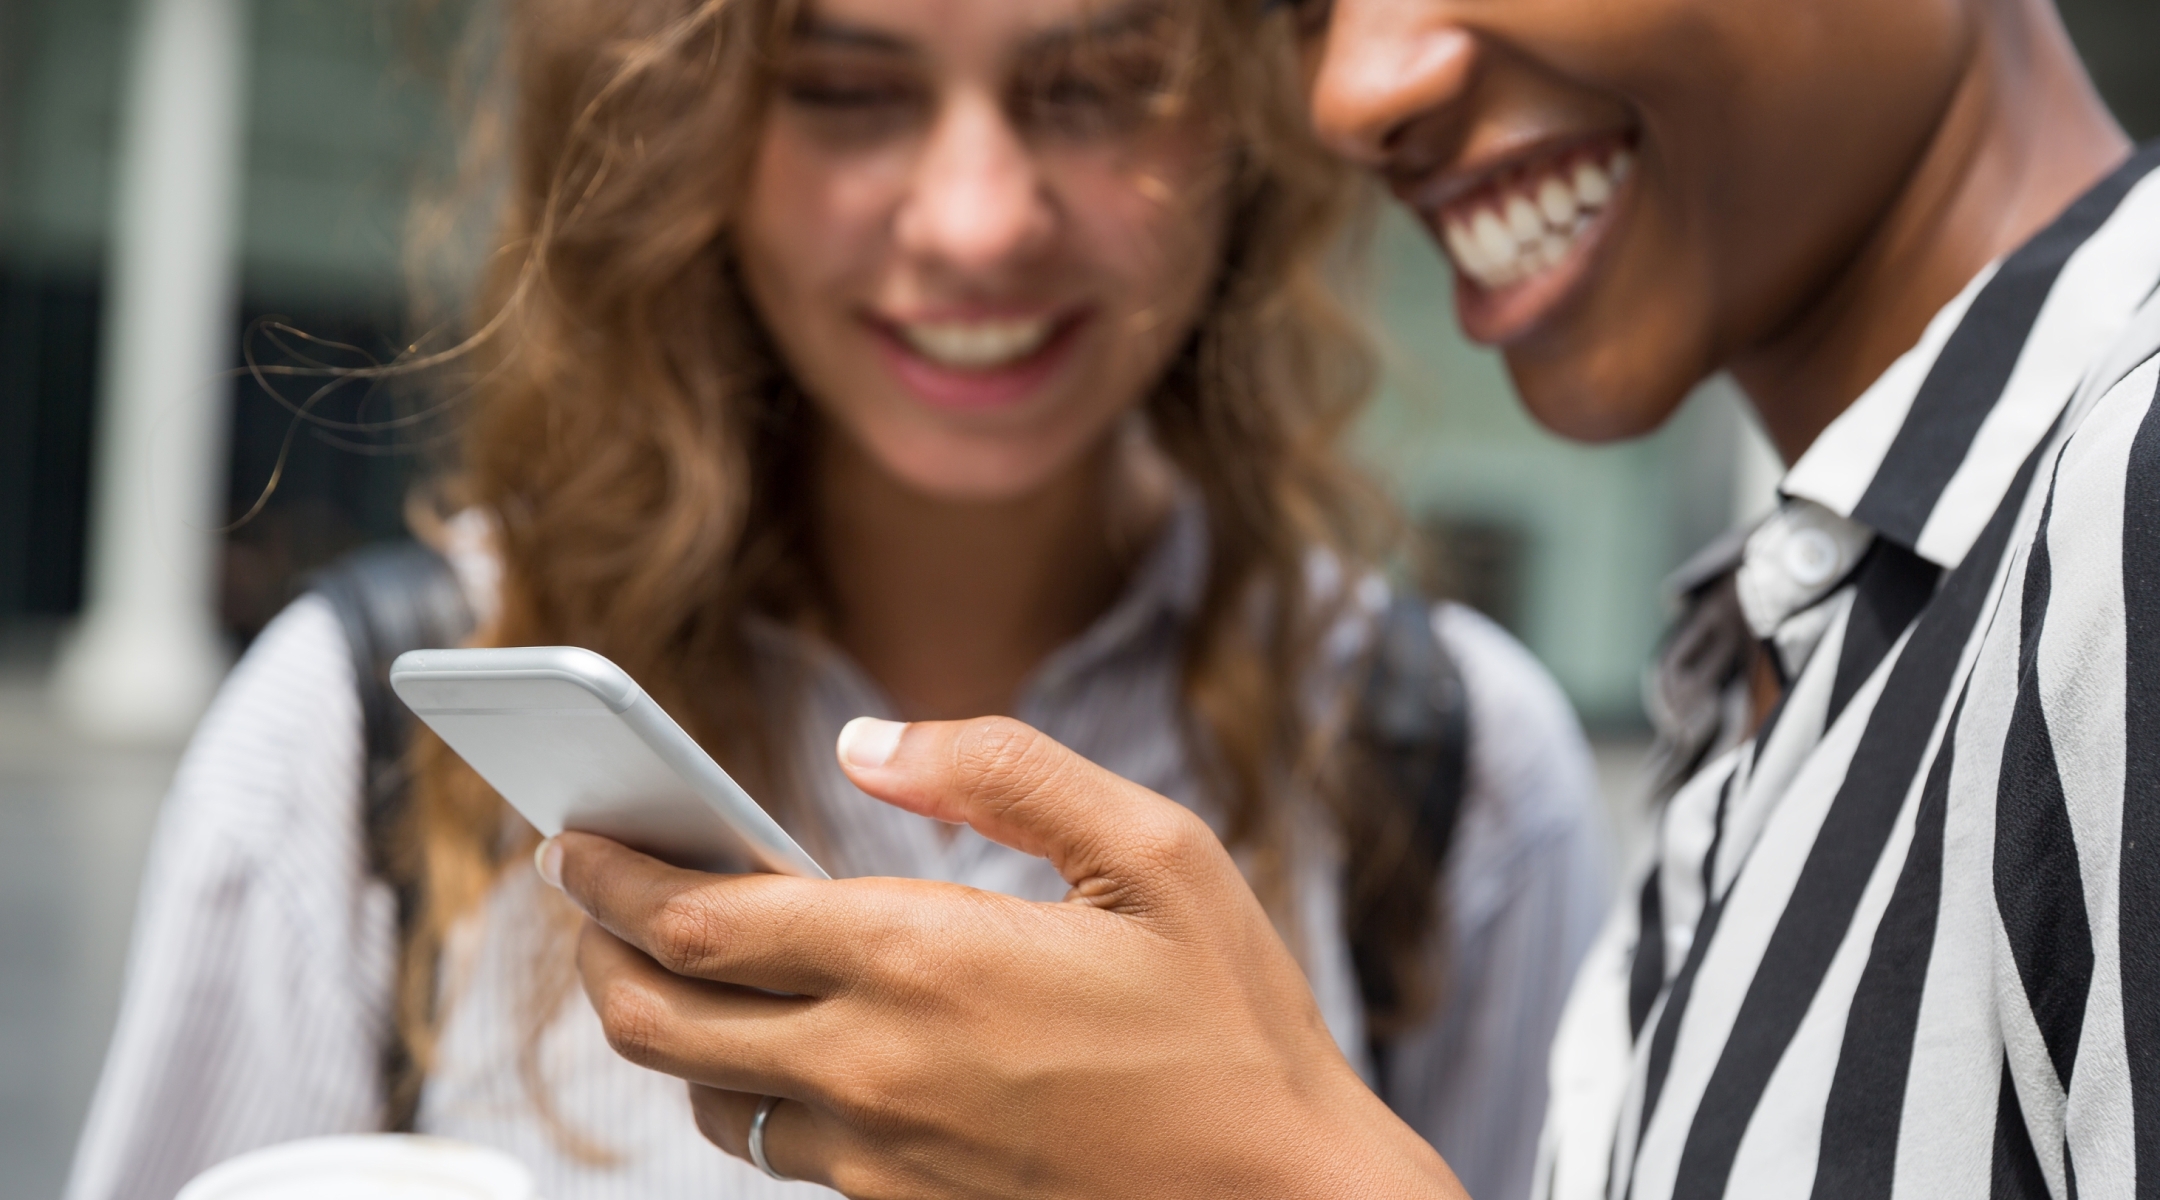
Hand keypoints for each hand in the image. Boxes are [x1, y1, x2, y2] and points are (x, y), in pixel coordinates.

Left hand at [546, 715, 1464, 1199]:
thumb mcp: (1154, 851)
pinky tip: (797, 1040)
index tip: (571, 838)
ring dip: (675, 1026)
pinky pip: (785, 1151)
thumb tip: (867, 745)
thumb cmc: (1233, 1023)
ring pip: (709, 1097)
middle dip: (600, 953)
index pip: (696, 921)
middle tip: (591, 896)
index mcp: (923, 960)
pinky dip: (757, 1088)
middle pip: (659, 1021)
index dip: (611, 875)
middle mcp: (874, 1070)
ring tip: (684, 965)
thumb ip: (1002, 771)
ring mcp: (881, 1160)